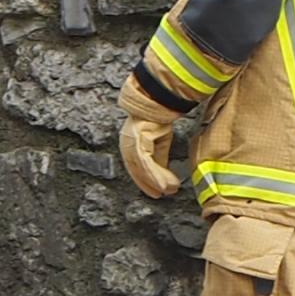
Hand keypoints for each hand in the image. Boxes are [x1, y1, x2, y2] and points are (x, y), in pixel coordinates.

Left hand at [115, 78, 182, 198]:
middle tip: (160, 195)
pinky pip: (145, 161)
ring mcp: (131, 141)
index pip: (135, 168)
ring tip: (166, 191)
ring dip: (154, 181)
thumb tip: (162, 174)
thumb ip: (158, 158)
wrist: (158, 100)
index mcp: (130, 144)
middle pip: (136, 170)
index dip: (145, 181)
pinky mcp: (138, 138)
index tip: (155, 192)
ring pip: (141, 168)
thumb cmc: (157, 118)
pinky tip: (164, 181)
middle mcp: (127, 143)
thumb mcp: (159, 142)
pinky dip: (155, 173)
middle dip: (148, 184)